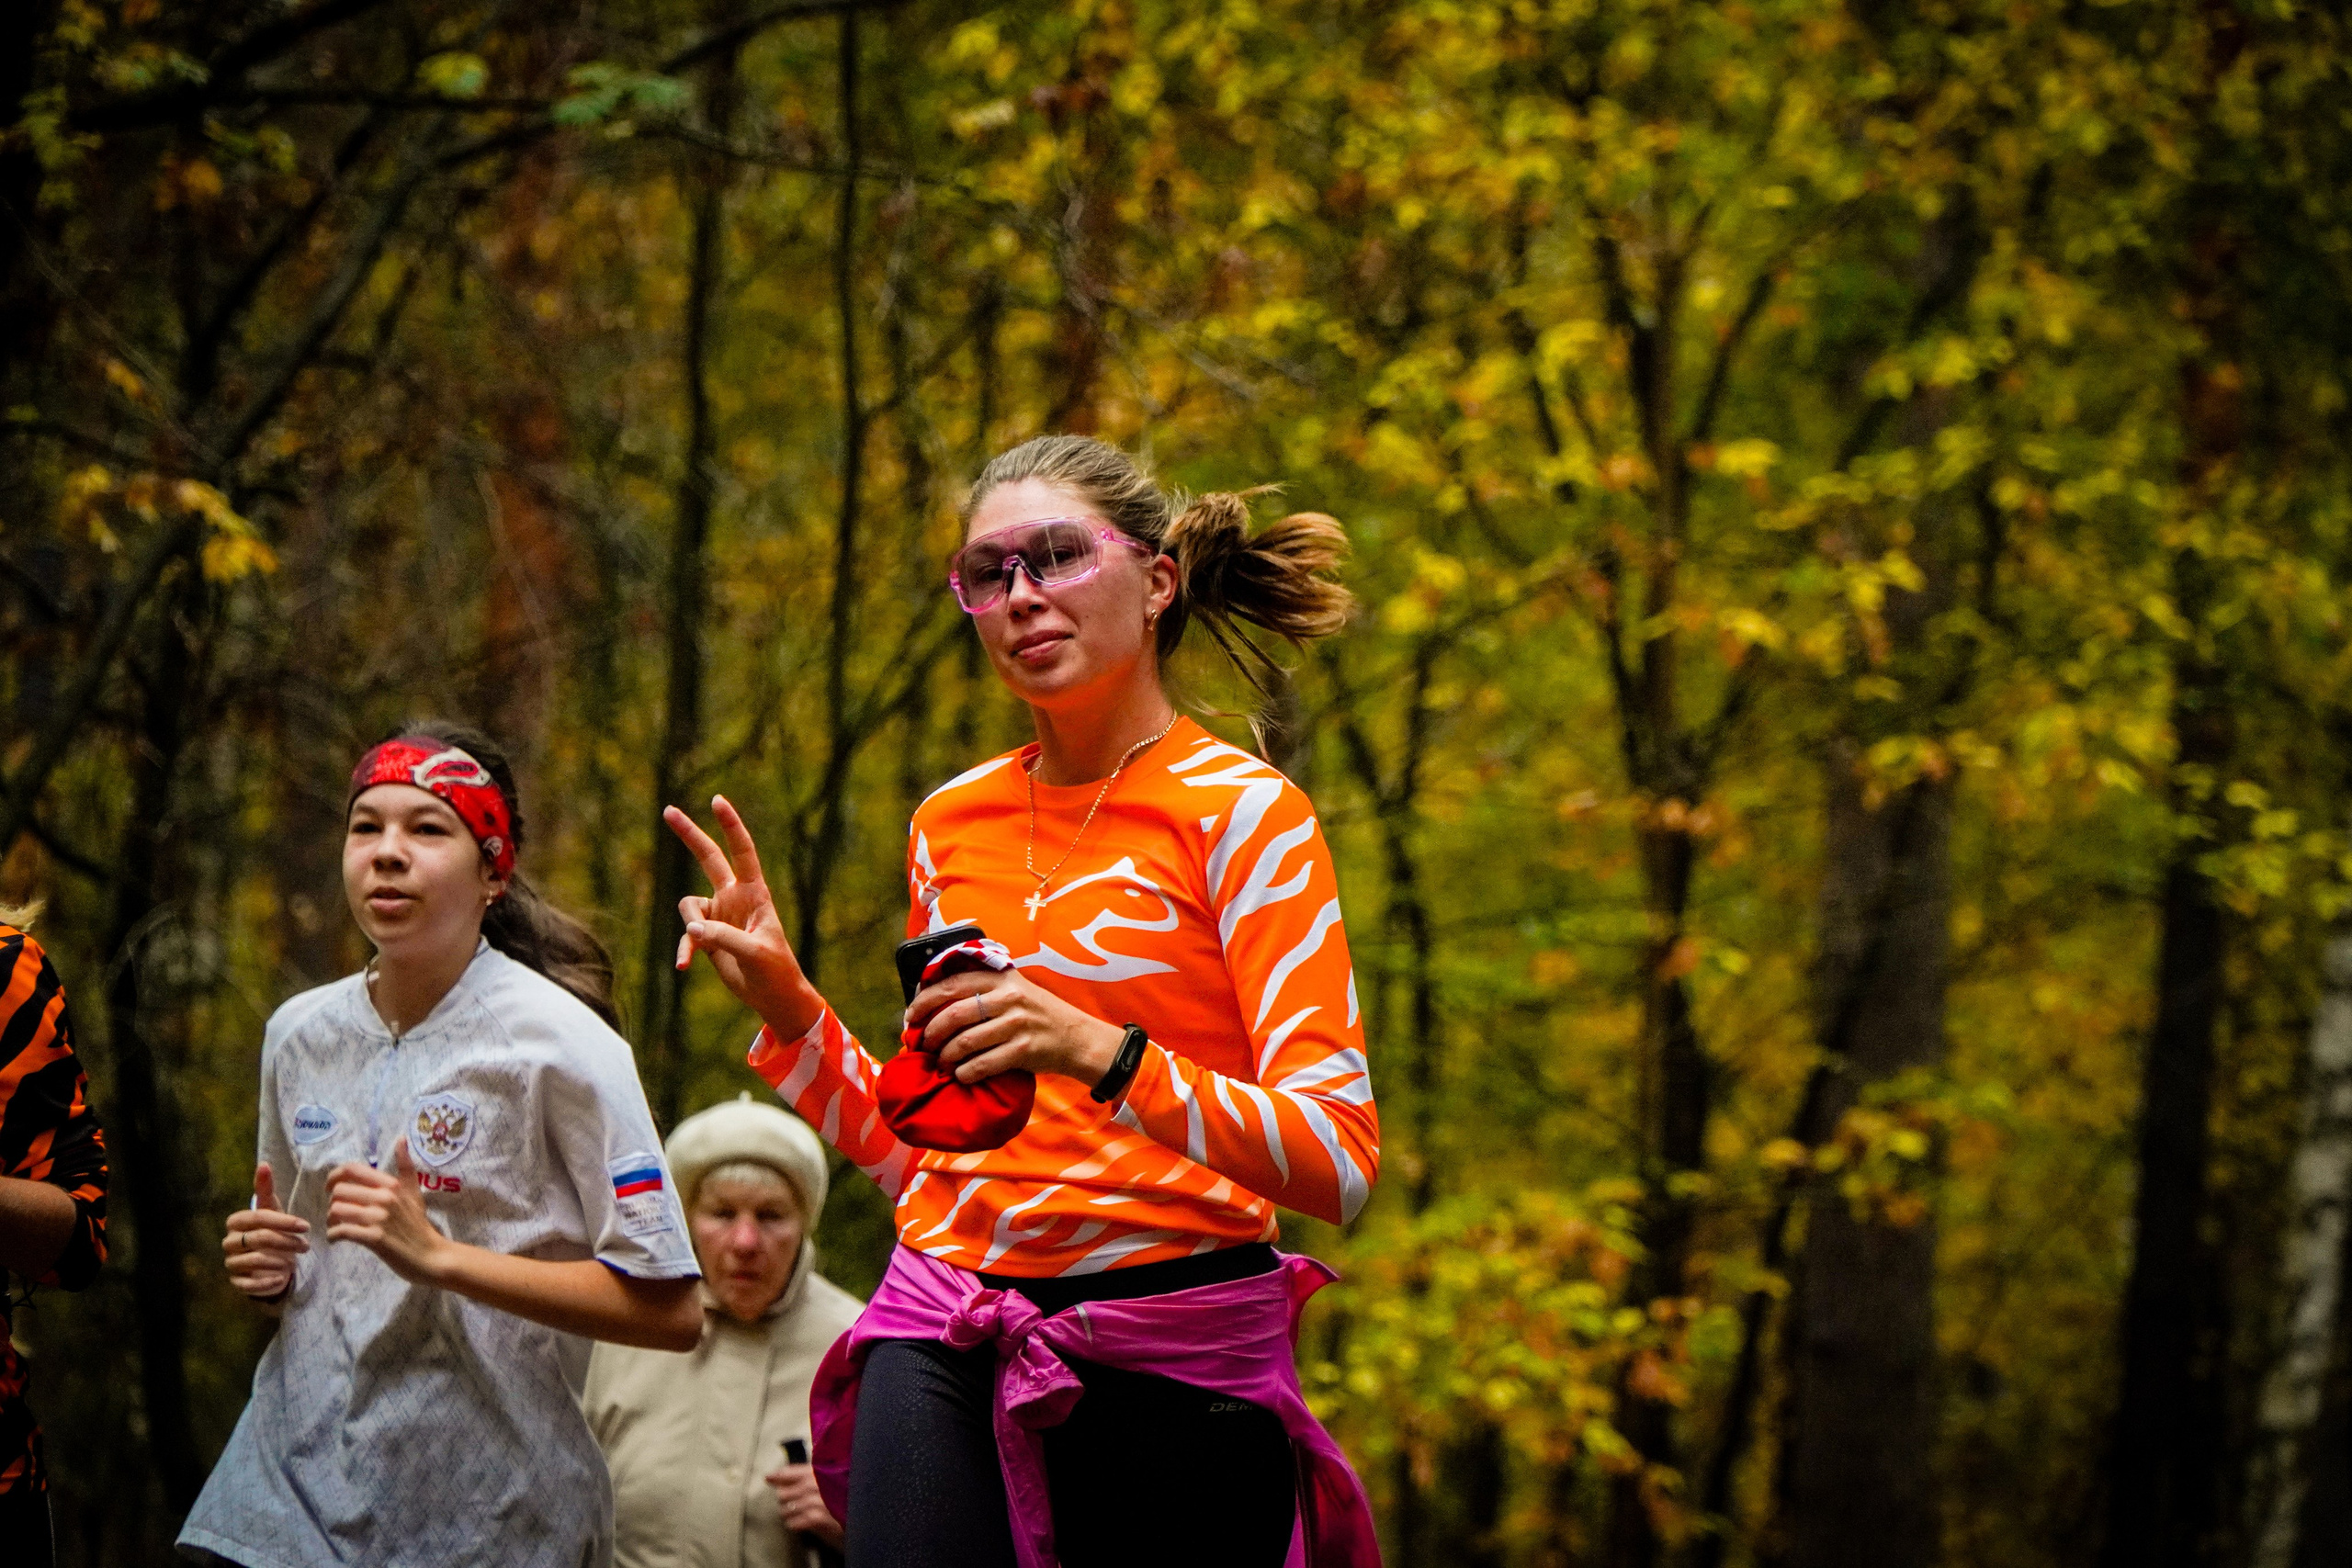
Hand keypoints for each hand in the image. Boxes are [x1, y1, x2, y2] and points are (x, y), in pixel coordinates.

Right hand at [223, 1161, 307, 1300]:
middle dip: (287, 1241)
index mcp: (236, 1221)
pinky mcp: (236, 1283)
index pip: (260, 1218)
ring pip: (255, 1260)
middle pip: (260, 1238)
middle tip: (307, 1245)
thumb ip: (265, 1189)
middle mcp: (229, 1242)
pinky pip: (249, 1284)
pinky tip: (282, 1278)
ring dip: (281, 1260)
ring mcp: (231, 1263)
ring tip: (296, 1261)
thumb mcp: (270, 1209)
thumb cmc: (270, 1231)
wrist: (267, 1261)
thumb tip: (264, 1163)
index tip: (306, 1226)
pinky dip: (268, 1282)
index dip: (284, 1221)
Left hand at [326, 1139, 455, 1284]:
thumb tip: (401, 1138)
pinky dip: (333, 1236)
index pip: (352, 1169)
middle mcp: (384, 1197)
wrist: (430, 1256)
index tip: (330, 1188)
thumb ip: (405, 1166)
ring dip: (330, 1220)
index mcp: (391, 1184)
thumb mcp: (414, 1192)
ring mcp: (379, 1218)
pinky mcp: (374, 1239)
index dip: (334, 1176)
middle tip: (337, 1214)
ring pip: (337, 1210)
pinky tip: (336, 1239)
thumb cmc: (418, 1224)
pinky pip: (341, 1231)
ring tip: (336, 1226)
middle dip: (332, 1203)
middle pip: (339, 1191)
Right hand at [666, 797, 823, 1037]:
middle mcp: (735, 898)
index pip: (742, 851)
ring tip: (699, 953)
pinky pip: (687, 935)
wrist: (773, 996)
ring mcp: (720, 916)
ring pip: (689, 906)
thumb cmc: (775, 970)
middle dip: (690, 835)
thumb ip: (723, 938)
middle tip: (668, 810)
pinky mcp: (709, 936)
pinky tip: (684, 967)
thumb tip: (692, 928)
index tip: (716, 800)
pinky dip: (684, 949)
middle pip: (709, 858)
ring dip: (690, 927)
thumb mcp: (755, 953)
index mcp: (755, 893)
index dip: (730, 825)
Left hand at [765, 1461, 843, 1546]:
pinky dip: (794, 1523)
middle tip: (790, 1502)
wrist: (865, 1515)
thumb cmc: (848, 1497)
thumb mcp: (833, 1480)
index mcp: (820, 1471)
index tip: (768, 1477)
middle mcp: (817, 1484)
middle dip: (785, 1499)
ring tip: (794, 1514)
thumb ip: (813, 1476)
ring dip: (788, 1513)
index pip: (791, 1472)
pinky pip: (795, 1522)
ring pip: (787, 1509)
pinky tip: (797, 1523)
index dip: (778, 1475)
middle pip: (784, 1492)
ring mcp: (818, 1501)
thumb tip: (784, 1477)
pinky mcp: (819, 1519)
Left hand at [904, 968, 1123, 1086]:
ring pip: (966, 1041)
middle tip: (923, 1045)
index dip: (925, 1000)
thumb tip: (934, 1006)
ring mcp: (1017, 1023)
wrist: (1077, 1037)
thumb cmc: (1038, 1015)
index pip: (952, 984)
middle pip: (954, 1014)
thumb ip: (982, 990)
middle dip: (931, 1033)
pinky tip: (962, 1075)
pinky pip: (983, 1064)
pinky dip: (966, 1072)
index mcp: (1001, 978)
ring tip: (942, 1063)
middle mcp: (1008, 997)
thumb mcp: (1014, 989)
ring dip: (947, 1057)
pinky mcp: (1024, 1050)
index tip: (911, 1015)